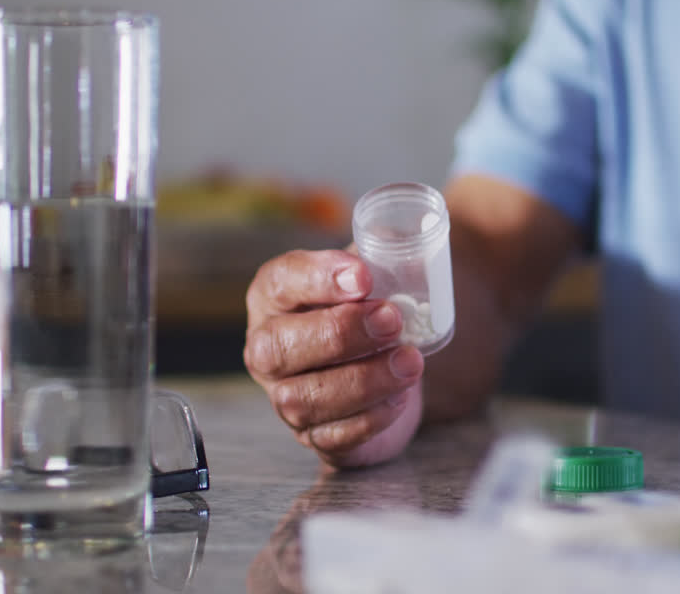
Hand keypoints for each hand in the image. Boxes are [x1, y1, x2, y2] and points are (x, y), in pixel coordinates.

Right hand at [244, 249, 424, 467]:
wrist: (395, 359)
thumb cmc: (374, 307)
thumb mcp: (377, 269)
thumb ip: (383, 249)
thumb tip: (402, 240)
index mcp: (275, 297)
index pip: (279, 283)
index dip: (318, 279)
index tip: (364, 276)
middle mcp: (269, 350)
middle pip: (277, 347)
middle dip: (338, 333)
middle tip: (392, 319)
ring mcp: (286, 398)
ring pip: (303, 400)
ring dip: (363, 380)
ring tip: (410, 362)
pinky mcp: (318, 437)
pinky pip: (332, 439)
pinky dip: (370, 419)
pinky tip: (400, 397)